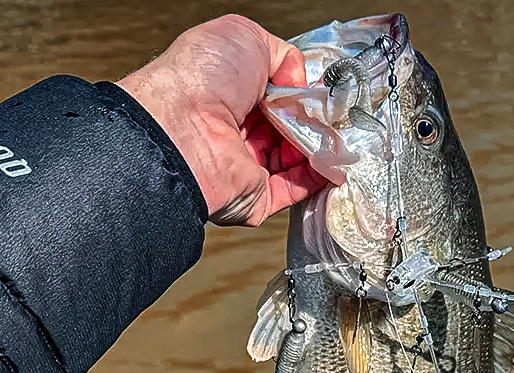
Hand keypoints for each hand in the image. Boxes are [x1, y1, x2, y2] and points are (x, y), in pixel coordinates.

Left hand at [116, 15, 327, 226]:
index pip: (278, 95)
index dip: (303, 93)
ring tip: (335, 134)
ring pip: (297, 158)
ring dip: (320, 146)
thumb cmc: (199, 76)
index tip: (323, 92)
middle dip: (315, 120)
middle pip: (291, 126)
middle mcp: (237, 129)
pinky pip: (294, 189)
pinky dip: (318, 176)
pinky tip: (334, 160)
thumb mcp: (243, 35)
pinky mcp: (255, 196)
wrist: (178, 127)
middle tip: (331, 113)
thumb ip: (281, 53)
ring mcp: (246, 164)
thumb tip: (299, 80)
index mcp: (231, 92)